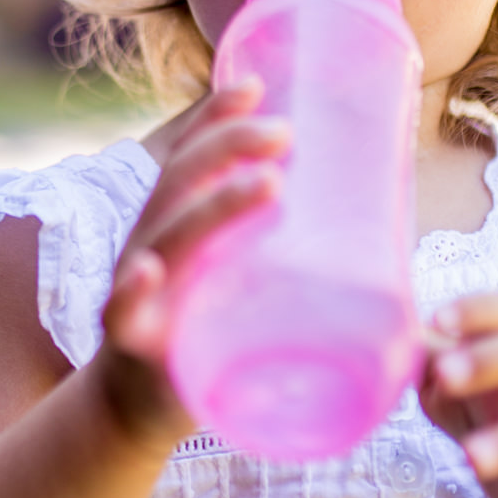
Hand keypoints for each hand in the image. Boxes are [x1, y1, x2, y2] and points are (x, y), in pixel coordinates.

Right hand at [95, 79, 289, 447]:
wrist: (136, 411)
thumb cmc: (200, 338)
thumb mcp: (236, 285)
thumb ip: (279, 253)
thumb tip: (375, 224)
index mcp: (171, 226)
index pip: (187, 159)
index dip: (215, 118)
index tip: (257, 86)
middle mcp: (148, 247)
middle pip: (180, 185)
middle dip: (229, 148)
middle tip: (285, 134)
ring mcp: (137, 293)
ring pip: (165, 239)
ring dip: (212, 207)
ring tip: (265, 183)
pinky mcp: (132, 346)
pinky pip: (123, 314)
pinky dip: (133, 292)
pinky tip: (148, 271)